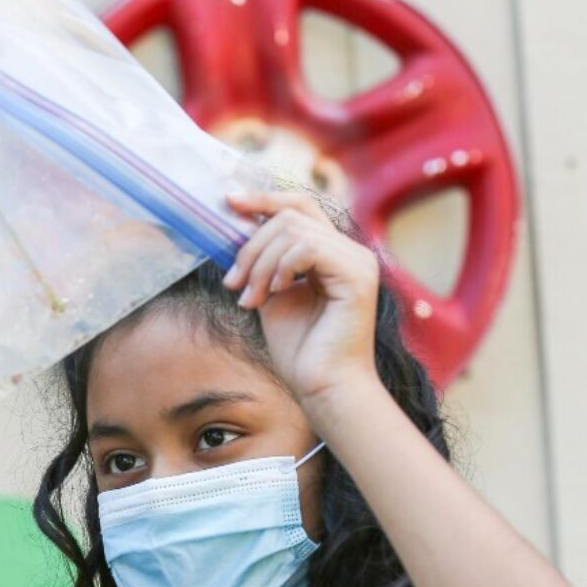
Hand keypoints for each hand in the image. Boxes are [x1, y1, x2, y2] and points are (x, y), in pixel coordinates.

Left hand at [223, 191, 382, 407]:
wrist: (321, 386)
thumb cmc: (299, 348)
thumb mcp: (270, 294)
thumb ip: (263, 262)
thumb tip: (236, 231)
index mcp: (331, 252)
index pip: (299, 207)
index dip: (263, 200)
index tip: (228, 202)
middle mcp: (349, 251)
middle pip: (290, 215)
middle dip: (251, 246)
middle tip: (233, 283)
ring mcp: (357, 261)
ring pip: (293, 230)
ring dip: (260, 264)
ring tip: (250, 298)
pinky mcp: (358, 276)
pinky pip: (309, 248)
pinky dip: (281, 267)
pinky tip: (274, 293)